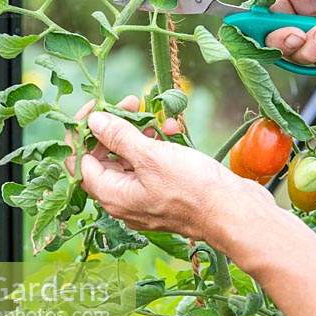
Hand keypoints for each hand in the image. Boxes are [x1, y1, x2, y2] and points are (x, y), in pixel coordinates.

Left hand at [73, 98, 276, 244]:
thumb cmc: (193, 189)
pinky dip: (159, 145)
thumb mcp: (151, 157)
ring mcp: (147, 195)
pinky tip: (173, 128)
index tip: (97, 106)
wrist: (235, 213)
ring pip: (131, 158)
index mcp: (113, 196)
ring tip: (158, 117)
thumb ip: (119, 137)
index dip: (84, 132)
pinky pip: (153, 164)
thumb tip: (93, 121)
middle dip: (116, 127)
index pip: (80, 161)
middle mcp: (125, 199)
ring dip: (141, 133)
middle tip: (131, 102)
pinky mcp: (167, 190)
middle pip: (105, 157)